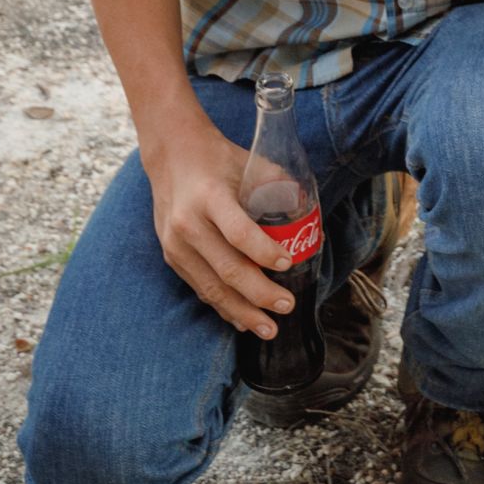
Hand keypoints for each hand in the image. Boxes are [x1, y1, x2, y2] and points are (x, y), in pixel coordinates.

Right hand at [142, 114, 301, 339]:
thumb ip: (280, 186)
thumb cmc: (219, 158)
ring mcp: (176, 244)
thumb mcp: (251, 162)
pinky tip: (242, 320)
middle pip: (227, 268)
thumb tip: (311, 218)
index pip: (238, 232)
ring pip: (211, 287)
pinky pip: (200, 287)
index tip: (288, 263)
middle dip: (259, 294)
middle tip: (286, 306)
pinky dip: (222, 306)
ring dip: (242, 311)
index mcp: (210, 196)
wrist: (171, 155)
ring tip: (269, 328)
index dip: (264, 252)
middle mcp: (188, 223)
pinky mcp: (171, 256)